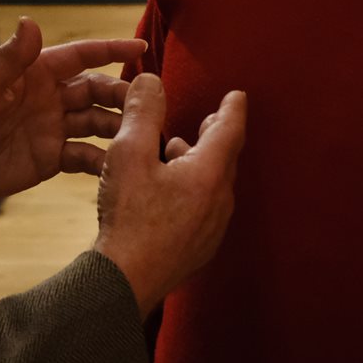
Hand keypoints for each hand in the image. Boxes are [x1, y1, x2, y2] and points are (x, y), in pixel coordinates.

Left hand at [0, 17, 143, 204]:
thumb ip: (9, 58)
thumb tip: (31, 20)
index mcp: (36, 73)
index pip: (81, 55)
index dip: (111, 49)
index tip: (141, 46)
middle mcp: (50, 98)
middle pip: (97, 90)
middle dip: (123, 94)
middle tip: (148, 104)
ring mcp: (53, 129)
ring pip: (98, 123)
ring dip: (120, 126)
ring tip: (144, 135)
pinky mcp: (51, 159)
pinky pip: (86, 156)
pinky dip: (105, 160)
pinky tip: (122, 165)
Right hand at [93, 73, 244, 315]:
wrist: (125, 281)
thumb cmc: (128, 216)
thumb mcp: (128, 154)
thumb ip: (142, 113)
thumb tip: (150, 81)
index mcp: (209, 173)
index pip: (230, 130)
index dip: (232, 109)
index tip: (237, 95)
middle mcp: (219, 200)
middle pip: (224, 158)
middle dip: (216, 135)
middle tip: (211, 120)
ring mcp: (212, 228)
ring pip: (213, 184)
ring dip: (199, 163)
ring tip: (177, 149)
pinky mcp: (200, 248)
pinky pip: (204, 207)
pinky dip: (193, 189)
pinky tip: (169, 191)